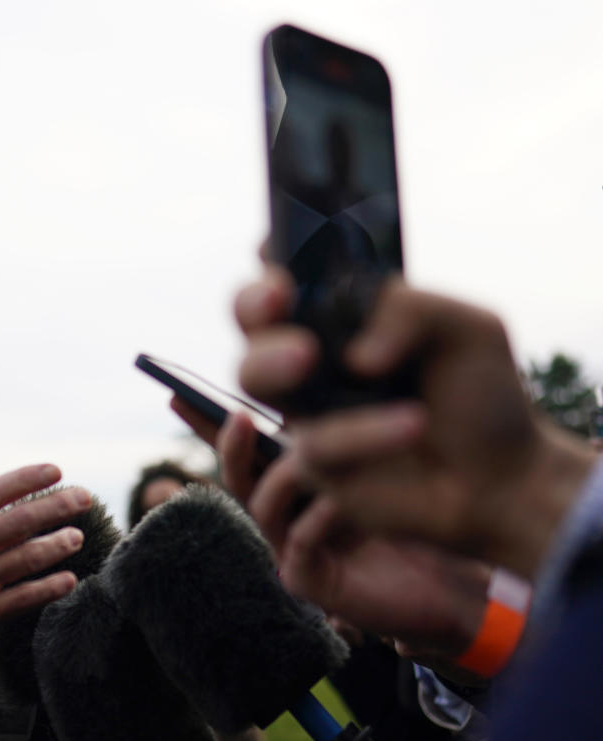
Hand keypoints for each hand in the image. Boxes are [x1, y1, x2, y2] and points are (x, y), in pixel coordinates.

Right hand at [0, 463, 89, 691]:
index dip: (26, 479)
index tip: (54, 470)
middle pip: (18, 521)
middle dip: (56, 506)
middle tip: (85, 496)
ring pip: (26, 559)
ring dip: (57, 546)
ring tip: (78, 536)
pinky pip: (21, 600)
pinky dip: (48, 589)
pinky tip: (68, 580)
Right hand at [172, 401, 490, 659]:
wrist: (488, 533)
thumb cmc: (456, 460)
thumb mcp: (406, 408)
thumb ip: (364, 383)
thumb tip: (340, 353)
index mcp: (302, 458)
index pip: (239, 432)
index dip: (203, 413)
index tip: (175, 389)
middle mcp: (292, 500)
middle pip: (236, 468)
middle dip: (224, 440)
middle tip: (238, 415)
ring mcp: (296, 541)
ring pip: (263, 501)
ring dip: (290, 470)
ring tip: (312, 446)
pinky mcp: (313, 579)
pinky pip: (297, 544)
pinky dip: (316, 520)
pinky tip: (342, 504)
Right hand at [234, 267, 595, 576]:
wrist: (500, 477)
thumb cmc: (480, 397)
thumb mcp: (467, 329)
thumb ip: (409, 311)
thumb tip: (354, 355)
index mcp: (346, 312)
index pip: (290, 270)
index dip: (271, 258)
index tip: (277, 252)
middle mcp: (314, 354)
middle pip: (250, 318)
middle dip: (252, 302)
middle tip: (277, 298)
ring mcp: (307, 406)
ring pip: (253, 376)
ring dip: (272, 360)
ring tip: (307, 356)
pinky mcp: (313, 463)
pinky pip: (316, 440)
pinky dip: (365, 430)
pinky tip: (412, 424)